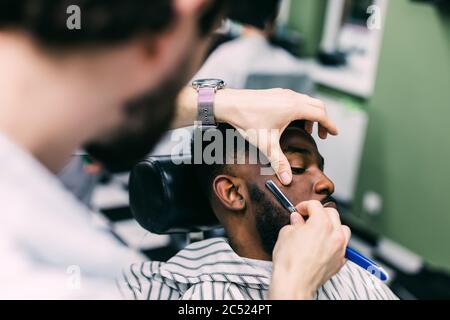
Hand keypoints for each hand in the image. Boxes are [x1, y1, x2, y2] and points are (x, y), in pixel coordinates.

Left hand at [215, 88, 337, 184]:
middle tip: (322, 135)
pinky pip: (295, 100)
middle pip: (317, 106)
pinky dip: (300, 110)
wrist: (229, 104)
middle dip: (323, 120)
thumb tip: (287, 178)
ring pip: (306, 102)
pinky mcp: (275, 94)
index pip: (321, 114)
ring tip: (306, 131)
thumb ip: (279, 162)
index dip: (330, 125)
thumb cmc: (247, 120)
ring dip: (311, 115)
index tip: (335, 133)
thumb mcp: (266, 144)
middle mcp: (292, 97)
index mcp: (294, 107)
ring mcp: (283, 94)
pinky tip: (290, 122)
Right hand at [268, 200, 350, 299]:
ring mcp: (340, 248)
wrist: (294, 283)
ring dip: (332, 226)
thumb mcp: (286, 234)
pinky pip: (342, 246)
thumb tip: (297, 220)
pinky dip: (335, 242)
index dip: (304, 205)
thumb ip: (294, 223)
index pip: (315, 205)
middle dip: (319, 213)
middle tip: (307, 218)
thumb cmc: (289, 261)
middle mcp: (334, 234)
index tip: (299, 210)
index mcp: (321, 223)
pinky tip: (324, 246)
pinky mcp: (340, 261)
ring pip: (343, 229)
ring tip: (320, 230)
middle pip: (332, 213)